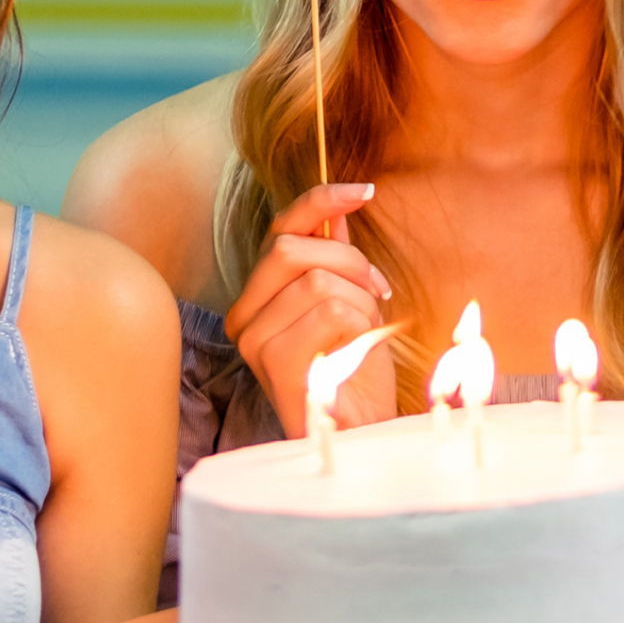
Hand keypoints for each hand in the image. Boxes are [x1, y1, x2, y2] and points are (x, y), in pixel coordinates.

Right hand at [222, 183, 395, 435]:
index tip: (364, 191)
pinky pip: (328, 312)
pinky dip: (360, 323)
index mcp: (257, 296)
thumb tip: (340, 209)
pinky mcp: (273, 364)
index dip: (320, 201)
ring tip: (367, 330)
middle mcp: (244, 316)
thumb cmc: (356, 372)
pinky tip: (360, 349)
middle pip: (290, 249)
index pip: (279, 228)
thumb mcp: (352, 302)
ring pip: (317, 281)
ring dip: (360, 301)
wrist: (362, 431)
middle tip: (379, 289)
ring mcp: (253, 341)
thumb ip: (336, 259)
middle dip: (349, 261)